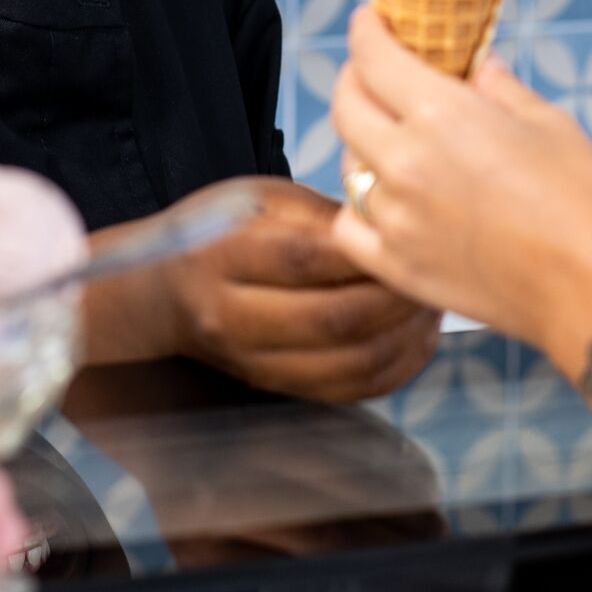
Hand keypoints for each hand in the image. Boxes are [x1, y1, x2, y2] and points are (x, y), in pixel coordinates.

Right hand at [142, 173, 440, 403]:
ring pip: (349, 365)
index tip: (407, 234)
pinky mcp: (276, 388)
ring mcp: (253, 363)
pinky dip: (395, 368)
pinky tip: (412, 336)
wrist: (161, 294)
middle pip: (333, 320)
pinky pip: (350, 391)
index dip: (364, 253)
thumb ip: (322, 216)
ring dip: (404, 337)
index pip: (304, 259)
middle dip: (396, 299)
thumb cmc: (218, 232)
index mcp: (221, 256)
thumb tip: (390, 230)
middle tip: (430, 272)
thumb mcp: (259, 201)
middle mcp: (232, 317)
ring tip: (428, 303)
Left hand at [326, 7, 591, 354]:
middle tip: (372, 71)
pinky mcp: (396, 267)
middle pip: (346, 106)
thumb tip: (479, 66)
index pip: (373, 58)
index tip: (369, 21)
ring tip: (388, 138)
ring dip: (361, 142)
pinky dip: (358, 207)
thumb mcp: (549, 124)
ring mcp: (394, 218)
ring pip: (347, 165)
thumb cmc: (582, 203)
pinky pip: (349, 225)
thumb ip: (500, 89)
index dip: (365, 31)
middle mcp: (404, 163)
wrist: (591, 291)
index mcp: (440, 115)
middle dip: (355, 78)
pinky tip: (382, 200)